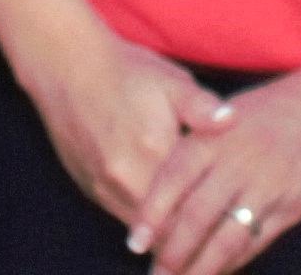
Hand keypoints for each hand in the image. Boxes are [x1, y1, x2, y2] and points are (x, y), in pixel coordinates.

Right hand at [19, 25, 230, 226]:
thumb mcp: (172, 81)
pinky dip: (145, 224)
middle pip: (167, 226)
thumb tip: (232, 121)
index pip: (191, 203)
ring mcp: (106, 188)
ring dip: (166, 232)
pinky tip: (161, 219)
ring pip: (144, 230)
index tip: (231, 219)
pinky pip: (124, 219)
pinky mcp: (92, 191)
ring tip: (192, 231)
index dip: (212, 215)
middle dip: (191, 231)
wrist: (69, 68)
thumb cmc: (127, 71)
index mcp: (155, 150)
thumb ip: (203, 107)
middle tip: (216, 231)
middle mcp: (128, 178)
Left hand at [129, 63, 300, 272]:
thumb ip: (202, 144)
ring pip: (224, 239)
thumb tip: (166, 185)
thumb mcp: (235, 112)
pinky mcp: (292, 205)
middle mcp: (241, 159)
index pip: (174, 177)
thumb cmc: (282, 106)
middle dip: (171, 252)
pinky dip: (233, 262)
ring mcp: (268, 184)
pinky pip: (255, 243)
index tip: (135, 242)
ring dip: (199, 267)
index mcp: (220, 133)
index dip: (151, 213)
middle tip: (156, 272)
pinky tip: (220, 270)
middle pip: (195, 216)